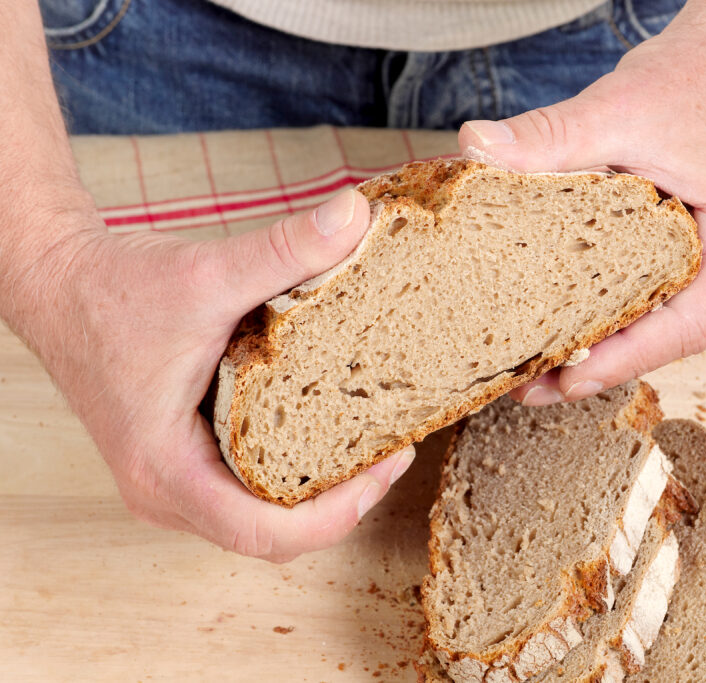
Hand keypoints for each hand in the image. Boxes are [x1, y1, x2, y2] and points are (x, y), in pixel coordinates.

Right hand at [20, 190, 413, 562]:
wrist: (62, 285)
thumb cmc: (114, 292)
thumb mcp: (206, 274)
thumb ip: (283, 248)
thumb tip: (355, 216)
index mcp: (165, 468)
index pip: (263, 533)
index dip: (336, 514)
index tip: (385, 467)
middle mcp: (164, 491)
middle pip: (271, 536)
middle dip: (340, 504)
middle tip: (392, 453)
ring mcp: (172, 484)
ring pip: (260, 520)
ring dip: (319, 494)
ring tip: (372, 446)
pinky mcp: (181, 464)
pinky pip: (246, 493)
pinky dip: (293, 476)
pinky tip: (330, 434)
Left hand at [459, 8, 705, 404]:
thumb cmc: (697, 80)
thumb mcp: (619, 108)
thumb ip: (549, 136)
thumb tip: (478, 150)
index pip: (686, 327)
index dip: (624, 363)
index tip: (567, 384)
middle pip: (672, 334)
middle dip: (603, 363)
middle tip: (532, 383)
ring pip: (668, 320)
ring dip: (609, 343)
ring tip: (540, 363)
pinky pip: (667, 296)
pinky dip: (621, 311)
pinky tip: (571, 323)